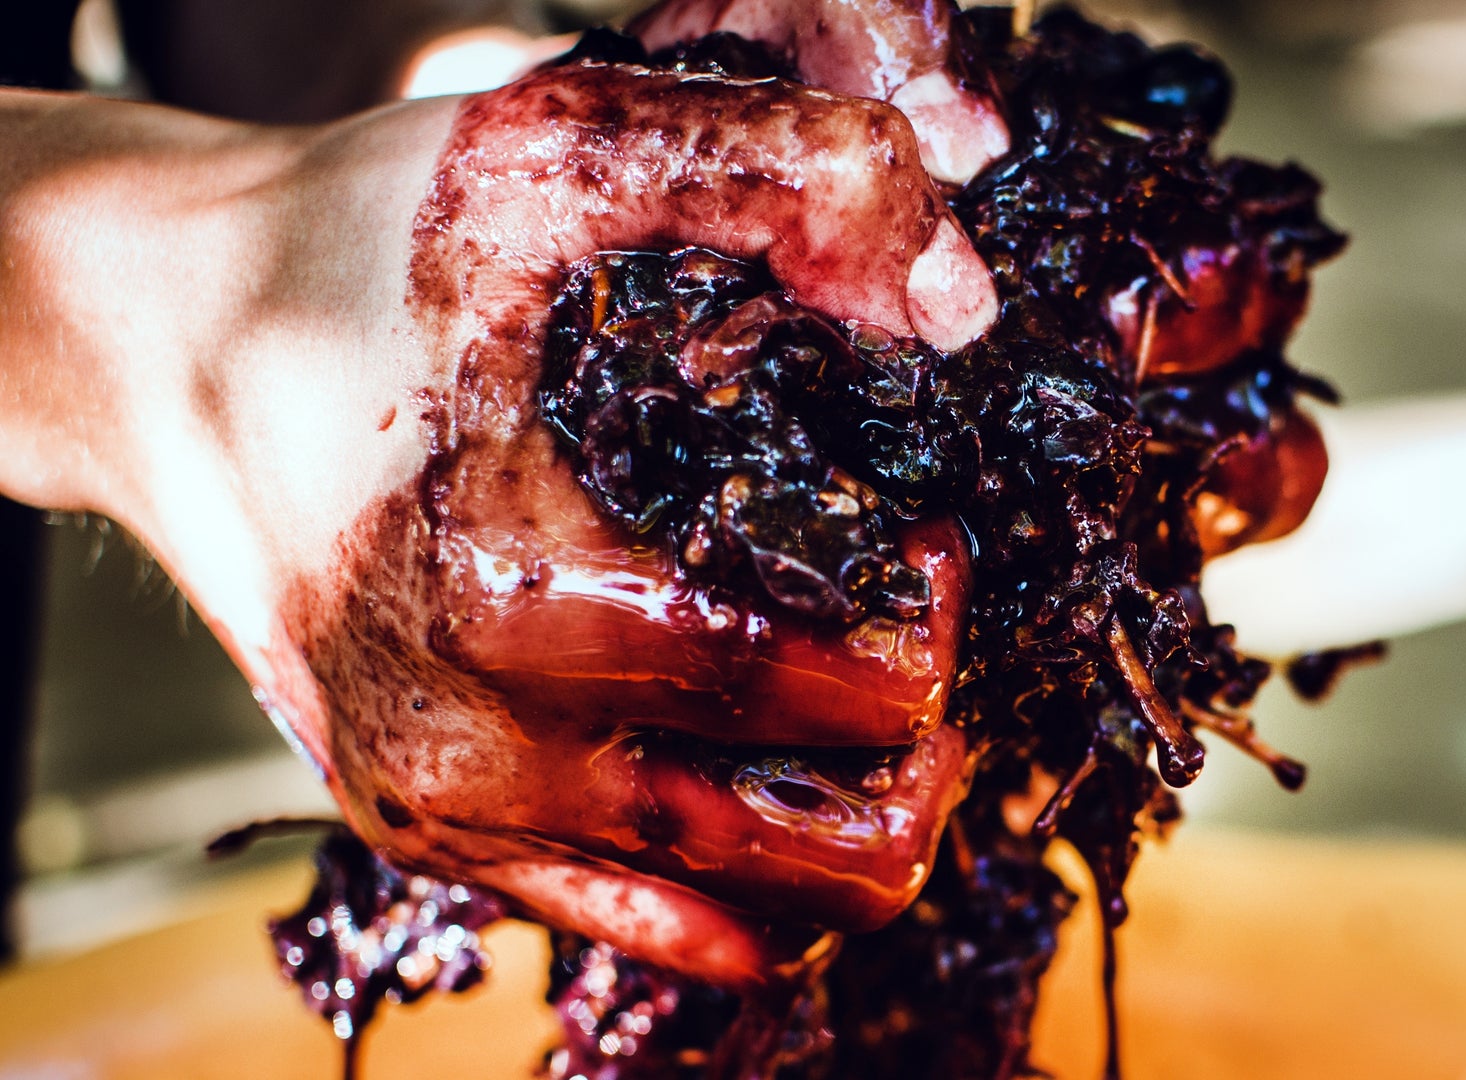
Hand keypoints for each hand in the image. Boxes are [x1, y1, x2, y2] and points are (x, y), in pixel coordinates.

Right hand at [0, 30, 997, 990]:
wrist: (167, 357)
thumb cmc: (357, 262)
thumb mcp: (556, 159)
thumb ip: (770, 177)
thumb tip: (942, 298)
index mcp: (509, 587)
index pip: (806, 671)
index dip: (923, 616)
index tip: (929, 539)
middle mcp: (477, 744)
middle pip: (817, 833)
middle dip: (916, 728)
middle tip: (914, 622)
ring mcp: (454, 815)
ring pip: (759, 909)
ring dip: (859, 815)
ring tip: (876, 707)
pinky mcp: (438, 841)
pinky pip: (661, 927)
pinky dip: (761, 881)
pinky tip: (787, 779)